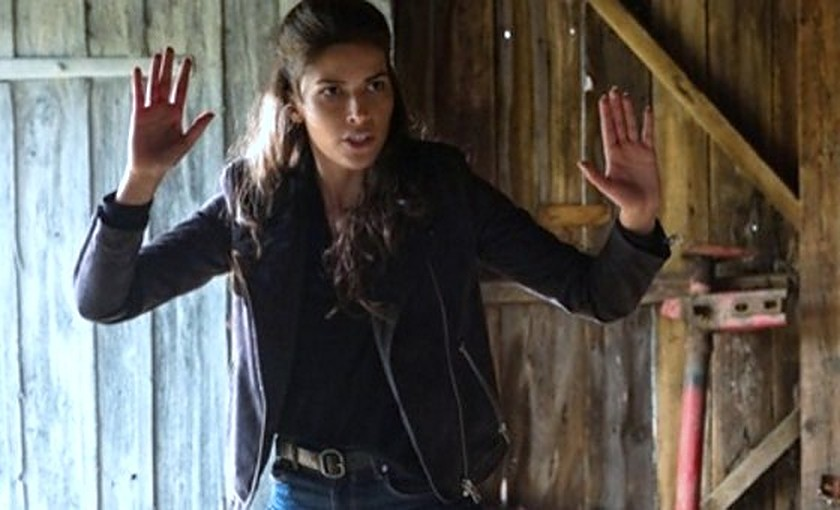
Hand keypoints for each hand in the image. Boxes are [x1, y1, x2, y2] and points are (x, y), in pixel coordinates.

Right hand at [116, 47, 214, 203]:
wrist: (149, 168)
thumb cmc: (169, 158)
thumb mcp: (186, 142)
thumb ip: (198, 127)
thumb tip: (212, 112)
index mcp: (177, 114)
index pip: (182, 89)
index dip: (184, 75)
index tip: (188, 60)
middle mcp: (164, 109)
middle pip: (167, 83)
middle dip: (169, 66)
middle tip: (171, 48)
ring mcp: (150, 111)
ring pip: (153, 86)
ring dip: (155, 70)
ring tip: (157, 55)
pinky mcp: (138, 115)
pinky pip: (138, 96)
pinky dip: (137, 84)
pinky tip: (138, 71)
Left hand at [578, 87, 659, 233]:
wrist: (641, 207)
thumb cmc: (622, 200)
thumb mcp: (606, 187)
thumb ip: (594, 175)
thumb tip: (581, 162)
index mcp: (611, 155)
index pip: (608, 130)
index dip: (606, 115)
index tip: (603, 100)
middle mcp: (623, 149)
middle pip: (619, 123)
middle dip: (615, 107)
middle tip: (613, 90)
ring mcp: (636, 150)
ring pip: (631, 125)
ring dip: (628, 111)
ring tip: (625, 95)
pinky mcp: (649, 153)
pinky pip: (648, 133)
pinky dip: (648, 121)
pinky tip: (646, 109)